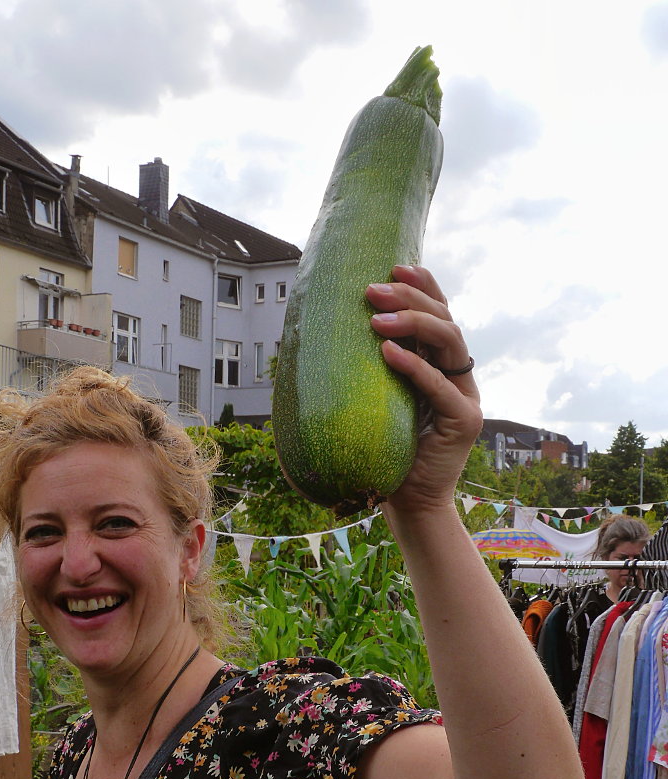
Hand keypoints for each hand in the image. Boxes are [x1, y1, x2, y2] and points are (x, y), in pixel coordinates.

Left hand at [366, 265, 481, 515]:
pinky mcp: (464, 421)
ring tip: (375, 320)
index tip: (395, 264)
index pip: (440, 313)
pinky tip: (387, 353)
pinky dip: (414, 366)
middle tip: (372, 291)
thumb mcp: (375, 399)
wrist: (407, 502)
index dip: (424, 285)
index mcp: (441, 366)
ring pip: (450, 342)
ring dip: (412, 323)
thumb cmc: (384, 451)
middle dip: (410, 299)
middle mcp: (458, 376)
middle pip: (445, 320)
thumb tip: (324, 330)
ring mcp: (465, 397)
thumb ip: (370, 368)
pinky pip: (440, 386)